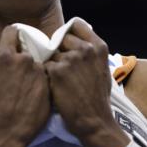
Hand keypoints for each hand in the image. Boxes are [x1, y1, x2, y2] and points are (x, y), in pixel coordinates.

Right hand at [0, 26, 50, 146]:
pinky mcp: (50, 82)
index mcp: (7, 57)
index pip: (11, 31)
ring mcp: (40, 70)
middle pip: (26, 49)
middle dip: (23, 56)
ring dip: (34, 69)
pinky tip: (37, 91)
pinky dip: (42, 79)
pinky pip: (46, 74)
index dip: (12, 33)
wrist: (11, 130)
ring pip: (38, 63)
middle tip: (21, 70)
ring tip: (30, 85)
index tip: (15, 38)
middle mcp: (25, 59)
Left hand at [44, 20, 128, 146]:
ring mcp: (70, 58)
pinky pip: (44, 66)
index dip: (68, 32)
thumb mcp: (102, 69)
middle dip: (58, 50)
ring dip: (51, 64)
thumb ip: (90, 53)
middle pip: (61, 39)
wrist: (94, 120)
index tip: (65, 41)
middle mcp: (85, 48)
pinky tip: (50, 85)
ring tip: (56, 79)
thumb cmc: (98, 97)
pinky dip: (45, 75)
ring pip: (51, 54)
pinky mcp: (56, 70)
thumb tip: (77, 43)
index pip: (77, 25)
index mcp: (98, 46)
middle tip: (60, 66)